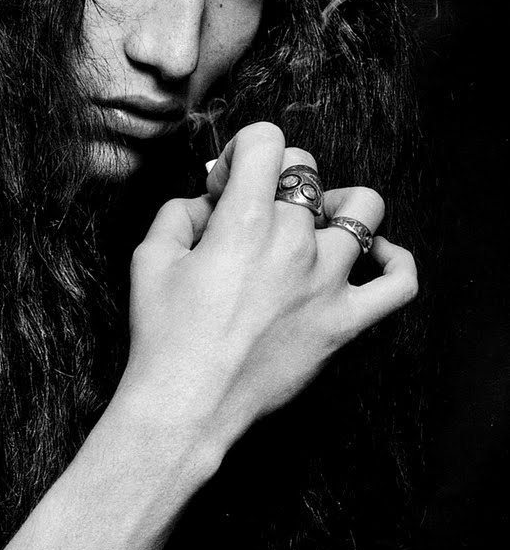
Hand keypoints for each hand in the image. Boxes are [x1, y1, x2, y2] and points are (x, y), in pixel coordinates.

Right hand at [124, 121, 416, 449]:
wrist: (186, 406)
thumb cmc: (163, 337)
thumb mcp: (150, 259)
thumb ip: (179, 213)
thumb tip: (208, 203)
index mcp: (244, 221)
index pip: (267, 142)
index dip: (242, 153)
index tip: (224, 186)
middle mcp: (294, 242)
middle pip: (308, 172)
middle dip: (275, 180)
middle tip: (250, 215)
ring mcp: (328, 282)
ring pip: (364, 209)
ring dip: (336, 206)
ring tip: (314, 224)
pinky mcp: (345, 322)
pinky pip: (399, 284)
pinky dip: (396, 261)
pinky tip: (376, 255)